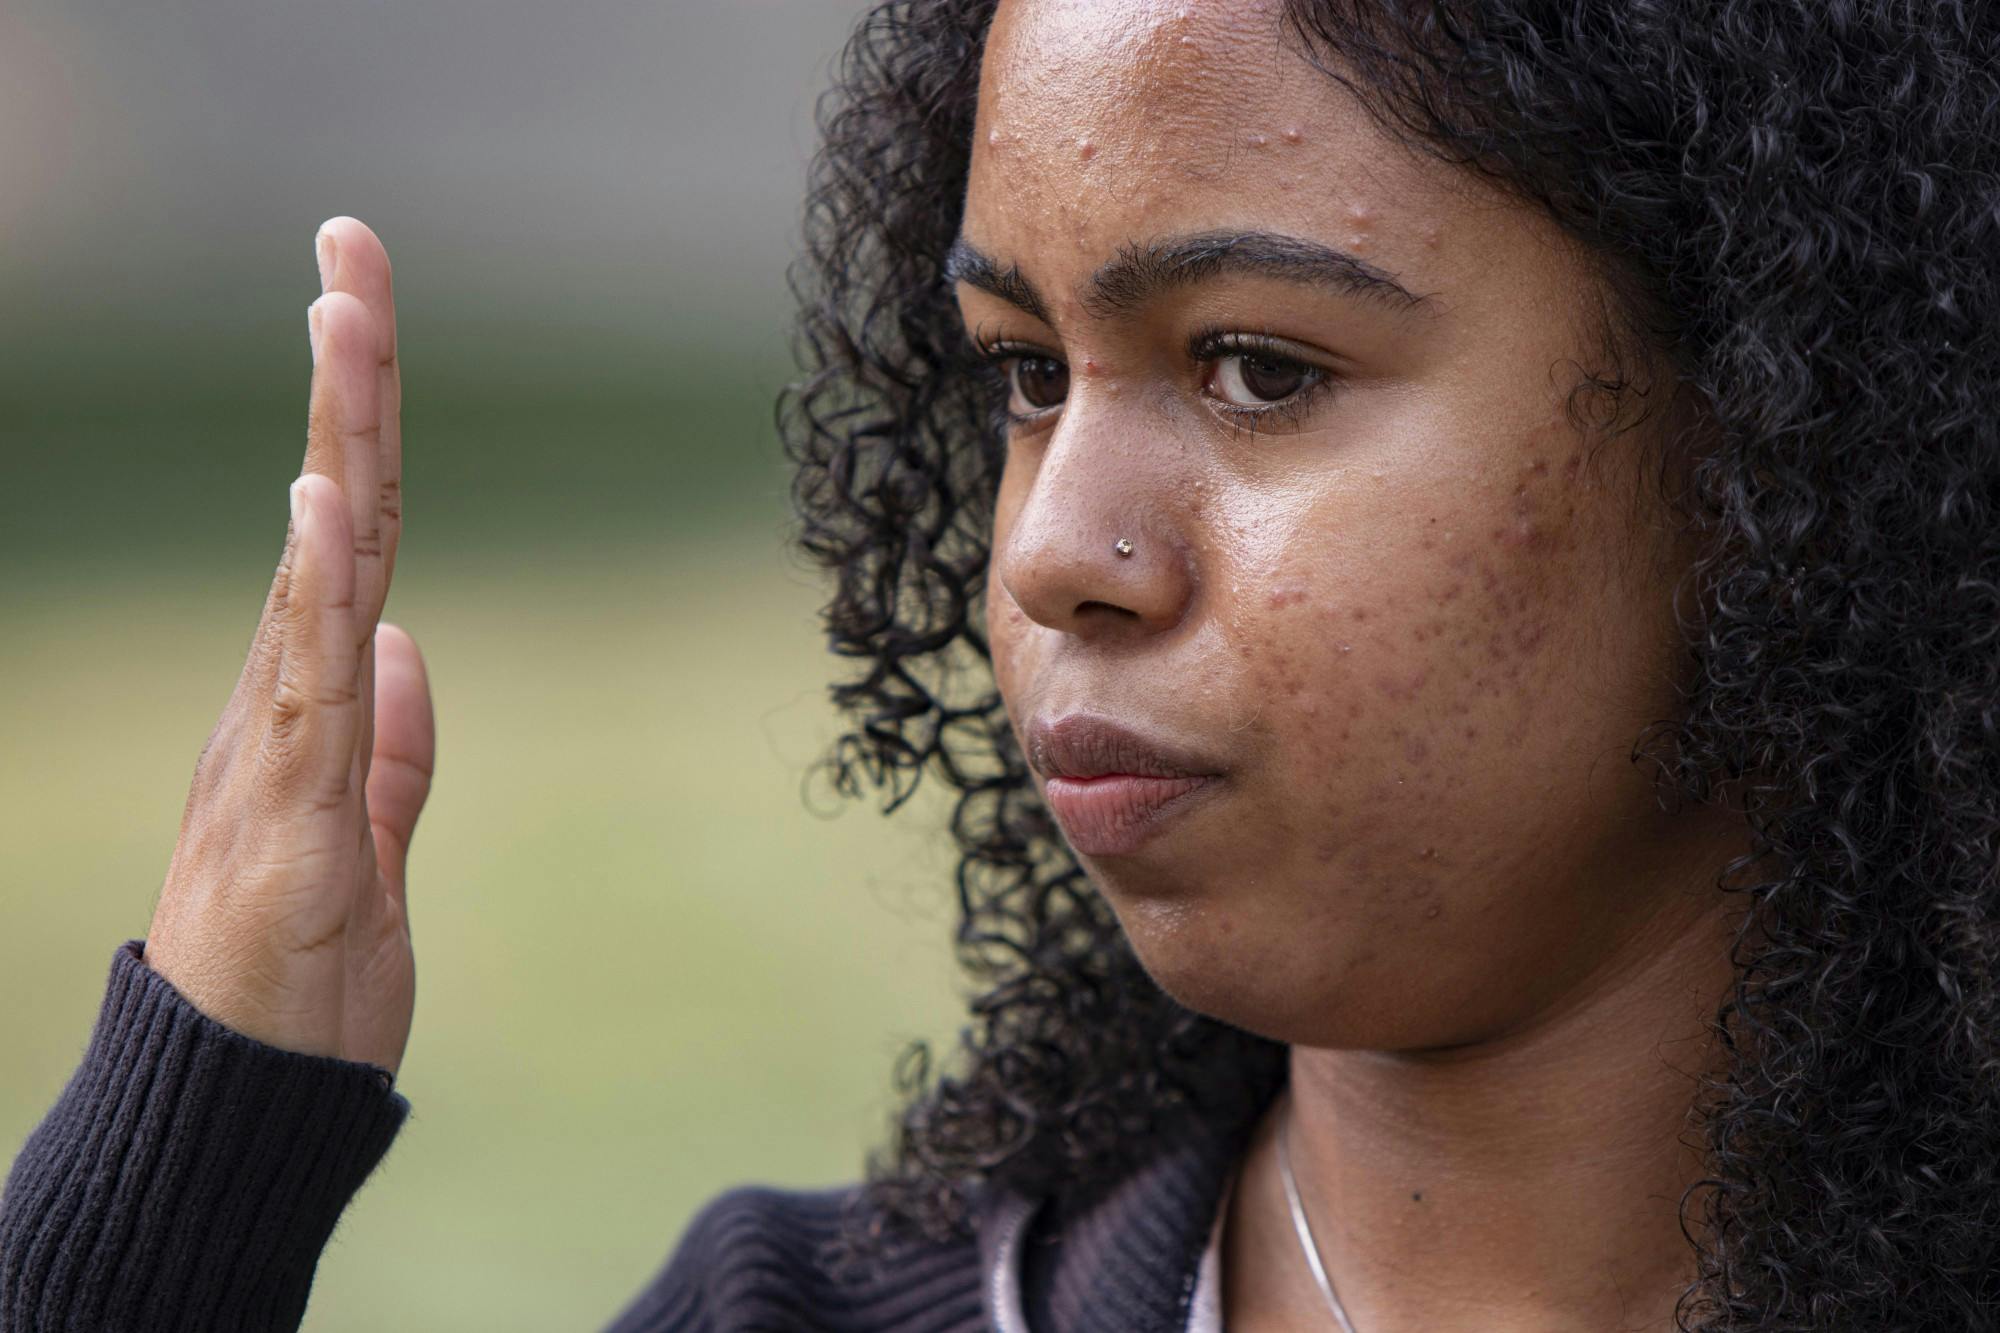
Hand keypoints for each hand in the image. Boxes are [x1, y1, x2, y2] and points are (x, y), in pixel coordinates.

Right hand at [144, 217, 432, 1078]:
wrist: (246, 1101)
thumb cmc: (302, 978)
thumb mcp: (368, 839)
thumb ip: (394, 746)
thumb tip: (416, 639)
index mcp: (308, 699)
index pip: (350, 532)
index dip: (364, 425)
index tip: (365, 306)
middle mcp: (284, 698)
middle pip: (331, 511)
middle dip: (347, 379)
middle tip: (350, 245)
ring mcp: (276, 747)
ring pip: (316, 564)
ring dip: (333, 438)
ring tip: (342, 313)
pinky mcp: (282, 814)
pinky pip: (303, 680)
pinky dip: (311, 584)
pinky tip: (315, 495)